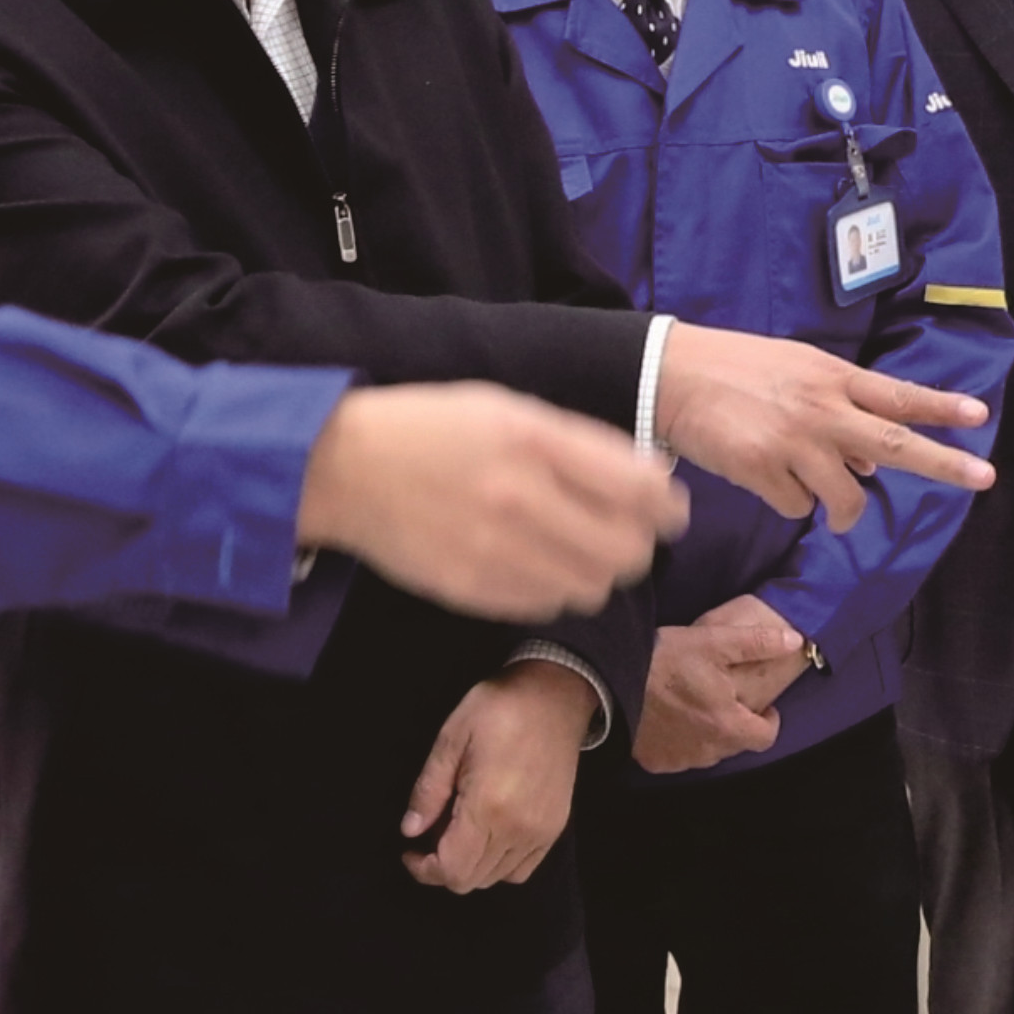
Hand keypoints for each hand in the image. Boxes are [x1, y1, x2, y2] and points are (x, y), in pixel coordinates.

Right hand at [296, 384, 681, 618]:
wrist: (344, 467)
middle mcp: (521, 497)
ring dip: (597, 572)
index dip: (668, 507)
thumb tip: (652, 480)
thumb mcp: (508, 408)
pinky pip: (547, 604)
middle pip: (626, 551)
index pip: (640, 490)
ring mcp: (495, 549)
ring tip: (576, 550)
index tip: (669, 511)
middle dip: (638, 545)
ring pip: (591, 587)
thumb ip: (580, 444)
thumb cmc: (432, 429)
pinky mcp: (473, 587)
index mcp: (535, 440)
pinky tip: (537, 564)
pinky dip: (555, 589)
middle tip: (627, 536)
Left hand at [399, 661, 597, 888]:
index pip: (451, 869)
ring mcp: (541, 833)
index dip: (423, 869)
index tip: (409, 849)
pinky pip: (521, 870)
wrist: (555, 697)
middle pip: (471, 880)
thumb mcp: (451, 739)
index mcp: (488, 808)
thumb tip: (410, 830)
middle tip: (428, 837)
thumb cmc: (498, 709)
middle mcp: (518, 830)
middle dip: (441, 868)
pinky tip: (486, 838)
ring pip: (495, 878)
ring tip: (456, 834)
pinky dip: (497, 865)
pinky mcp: (554, 830)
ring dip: (468, 866)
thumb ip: (428, 790)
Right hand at [635, 597, 806, 772]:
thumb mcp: (712, 642)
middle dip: (737, 724)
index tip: (762, 707)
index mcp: (728, 724)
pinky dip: (681, 742)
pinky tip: (671, 720)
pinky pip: (679, 756)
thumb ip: (757, 643)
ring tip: (697, 706)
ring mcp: (680, 760)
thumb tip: (794, 641)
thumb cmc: (664, 660)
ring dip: (709, 734)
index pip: (765, 737)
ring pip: (708, 752)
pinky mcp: (655, 761)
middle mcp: (707, 750)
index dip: (768, 721)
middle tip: (724, 699)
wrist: (608, 680)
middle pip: (736, 744)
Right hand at [654, 326, 994, 529]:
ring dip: (844, 510)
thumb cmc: (736, 371)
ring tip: (833, 507)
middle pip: (894, 442)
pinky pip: (796, 507)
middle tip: (982, 478)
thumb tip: (872, 459)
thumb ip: (839, 409)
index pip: (897, 394)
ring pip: (845, 496)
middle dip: (943, 463)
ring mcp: (792, 440)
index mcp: (831, 378)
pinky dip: (789, 502)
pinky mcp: (761, 469)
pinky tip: (767, 478)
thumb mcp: (797, 373)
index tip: (980, 415)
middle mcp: (820, 408)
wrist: (671, 373)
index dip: (941, 406)